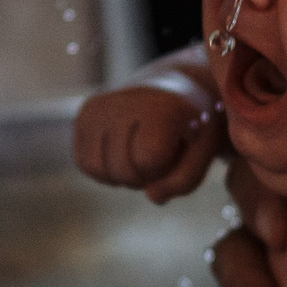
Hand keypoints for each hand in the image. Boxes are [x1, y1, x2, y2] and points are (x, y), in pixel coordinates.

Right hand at [71, 67, 224, 203]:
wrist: (173, 91)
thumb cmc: (189, 127)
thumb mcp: (203, 153)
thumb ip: (184, 181)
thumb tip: (151, 195)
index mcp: (159, 106)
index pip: (147, 159)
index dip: (162, 168)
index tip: (175, 148)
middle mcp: (123, 101)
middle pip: (121, 170)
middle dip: (142, 175)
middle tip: (159, 154)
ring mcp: (100, 105)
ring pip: (96, 168)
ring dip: (120, 176)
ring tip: (140, 154)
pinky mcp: (85, 113)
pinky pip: (84, 162)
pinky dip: (104, 169)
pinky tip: (124, 152)